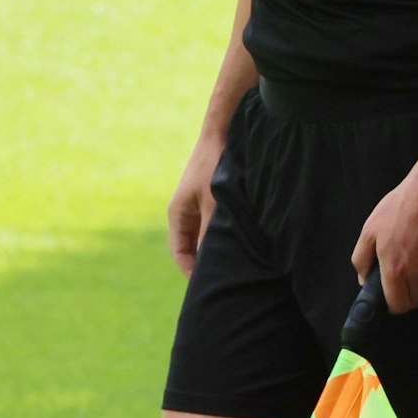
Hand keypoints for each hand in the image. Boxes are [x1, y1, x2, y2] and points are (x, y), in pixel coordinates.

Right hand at [166, 134, 224, 275]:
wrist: (222, 133)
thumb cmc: (215, 166)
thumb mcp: (213, 204)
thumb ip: (208, 234)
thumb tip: (208, 263)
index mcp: (178, 214)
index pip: (179, 253)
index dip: (192, 272)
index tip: (208, 285)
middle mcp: (185, 212)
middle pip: (191, 247)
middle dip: (204, 262)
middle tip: (224, 278)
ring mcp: (198, 205)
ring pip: (203, 236)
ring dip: (215, 248)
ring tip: (233, 263)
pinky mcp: (211, 199)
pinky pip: (213, 224)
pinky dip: (221, 234)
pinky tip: (239, 241)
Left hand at [351, 157, 417, 313]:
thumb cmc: (399, 208)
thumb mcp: (370, 229)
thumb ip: (361, 259)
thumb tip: (363, 278)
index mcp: (395, 268)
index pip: (397, 305)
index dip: (392, 305)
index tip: (389, 297)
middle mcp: (417, 273)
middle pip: (414, 301)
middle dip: (406, 295)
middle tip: (399, 280)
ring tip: (412, 261)